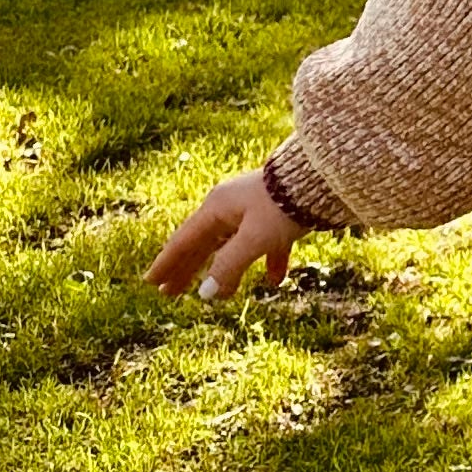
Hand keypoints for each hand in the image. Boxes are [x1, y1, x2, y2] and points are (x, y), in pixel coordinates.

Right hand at [148, 168, 304, 305]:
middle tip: (168, 293)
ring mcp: (255, 211)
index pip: (184, 241)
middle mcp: (231, 207)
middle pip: (203, 244)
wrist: (321, 177)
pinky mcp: (279, 216)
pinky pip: (268, 244)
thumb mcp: (254, 238)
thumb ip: (229, 265)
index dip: (167, 263)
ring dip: (222, 270)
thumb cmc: (283, 205)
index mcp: (217, 208)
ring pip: (232, 246)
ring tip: (212, 294)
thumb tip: (206, 294)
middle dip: (187, 270)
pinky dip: (268, 262)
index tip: (150, 282)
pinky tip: (274, 281)